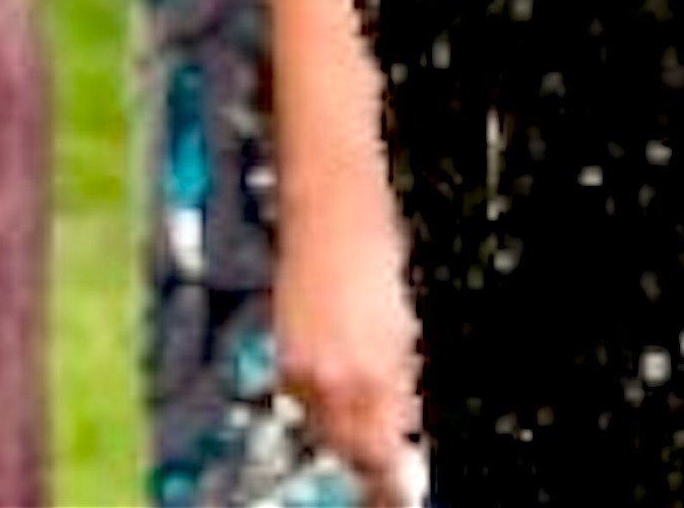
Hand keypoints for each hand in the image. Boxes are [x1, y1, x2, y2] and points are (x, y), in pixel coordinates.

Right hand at [276, 213, 422, 498]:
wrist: (329, 203)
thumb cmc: (375, 250)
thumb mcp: (402, 325)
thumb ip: (398, 383)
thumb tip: (398, 424)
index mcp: (372, 373)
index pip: (379, 452)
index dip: (392, 479)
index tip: (401, 490)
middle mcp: (330, 377)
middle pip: (347, 448)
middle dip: (367, 457)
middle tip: (388, 463)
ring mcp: (300, 365)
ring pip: (324, 426)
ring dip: (346, 430)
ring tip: (368, 418)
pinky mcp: (282, 350)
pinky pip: (306, 397)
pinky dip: (326, 400)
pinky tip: (342, 385)